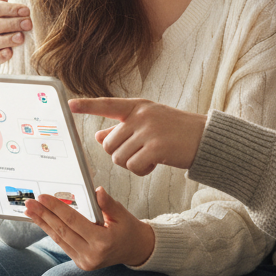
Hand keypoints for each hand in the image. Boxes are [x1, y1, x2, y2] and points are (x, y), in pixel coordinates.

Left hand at [24, 187, 154, 270]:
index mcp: (102, 242)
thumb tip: (97, 190)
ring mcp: (85, 262)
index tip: (42, 197)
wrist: (135, 250)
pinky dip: (52, 231)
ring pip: (59, 239)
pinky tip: (42, 221)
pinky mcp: (81, 264)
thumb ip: (108, 203)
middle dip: (43, 215)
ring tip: (30, 211)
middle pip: (62, 231)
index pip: (73, 221)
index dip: (56, 208)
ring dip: (43, 224)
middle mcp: (92, 255)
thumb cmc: (128, 229)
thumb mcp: (122, 214)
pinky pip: (63, 244)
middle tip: (29, 202)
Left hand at [68, 97, 206, 175]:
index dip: (87, 106)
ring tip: (150, 157)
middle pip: (109, 143)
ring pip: (119, 157)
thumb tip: (97, 135)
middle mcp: (141, 115)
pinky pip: (133, 166)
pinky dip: (141, 170)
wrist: (206, 139)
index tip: (69, 105)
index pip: (107, 104)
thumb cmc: (176, 132)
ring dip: (132, 164)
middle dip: (119, 154)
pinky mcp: (156, 147)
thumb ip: (123, 128)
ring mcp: (148, 130)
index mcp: (137, 106)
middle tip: (139, 153)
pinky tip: (155, 164)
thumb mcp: (149, 124)